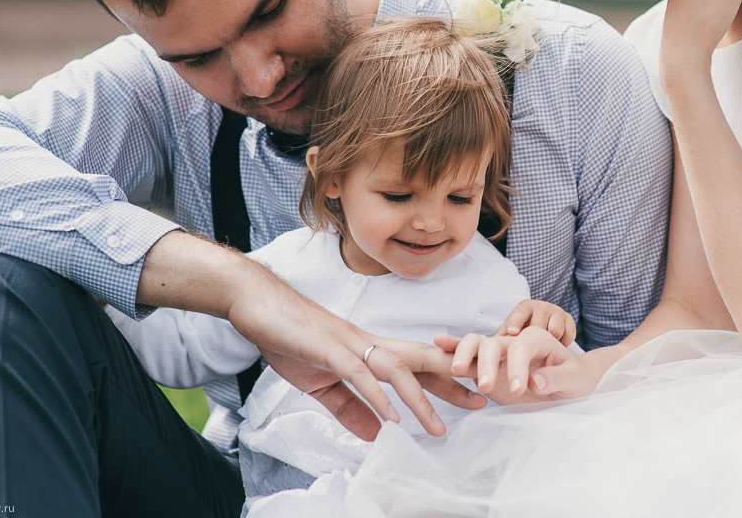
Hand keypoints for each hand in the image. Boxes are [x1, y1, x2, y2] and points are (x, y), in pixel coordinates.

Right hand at [137, 232, 483, 440]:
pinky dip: (377, 396)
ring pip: (397, 370)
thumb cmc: (292, 339)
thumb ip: (352, 408)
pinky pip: (360, 375)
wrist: (258, 305)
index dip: (448, 382)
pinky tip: (390, 418)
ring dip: (420, 400)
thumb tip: (377, 435)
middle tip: (483, 401)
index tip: (476, 397)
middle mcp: (370, 344)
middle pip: (422, 361)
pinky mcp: (330, 350)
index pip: (418, 367)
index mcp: (371, 351)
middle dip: (454, 382)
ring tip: (438, 429)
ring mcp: (352, 345)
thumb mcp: (323, 384)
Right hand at [435, 326, 600, 405]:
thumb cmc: (575, 381)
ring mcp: (499, 353)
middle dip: (487, 363)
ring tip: (457, 370)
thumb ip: (555, 378)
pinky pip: (469, 356)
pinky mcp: (488, 368)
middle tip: (487, 387)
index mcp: (537, 339)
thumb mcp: (574, 381)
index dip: (517, 366)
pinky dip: (453, 349)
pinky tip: (438, 343)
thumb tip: (534, 380)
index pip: (521, 347)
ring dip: (465, 355)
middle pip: (494, 343)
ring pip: (476, 344)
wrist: (569, 387)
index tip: (518, 390)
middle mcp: (514, 342)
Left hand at [496, 299, 576, 346]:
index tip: (512, 332)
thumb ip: (504, 335)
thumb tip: (496, 341)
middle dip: (534, 339)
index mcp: (525, 307)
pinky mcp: (570, 320)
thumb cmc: (524, 332)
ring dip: (550, 342)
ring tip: (544, 351)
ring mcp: (557, 312)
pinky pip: (568, 335)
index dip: (516, 322)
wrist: (547, 331)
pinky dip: (562, 344)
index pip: (520, 312)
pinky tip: (556, 348)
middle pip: (538, 325)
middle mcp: (542, 307)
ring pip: (555, 331)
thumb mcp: (512, 331)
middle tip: (529, 352)